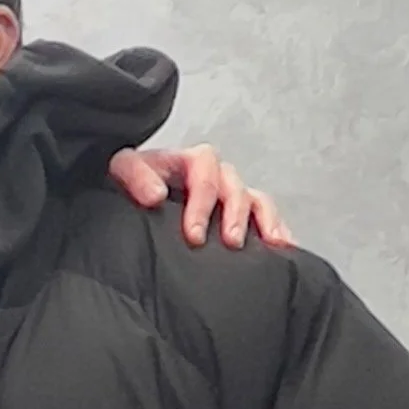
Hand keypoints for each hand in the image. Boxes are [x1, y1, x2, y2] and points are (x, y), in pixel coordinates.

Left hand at [108, 143, 293, 251]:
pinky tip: (284, 247)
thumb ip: (135, 176)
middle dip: (234, 214)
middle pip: (234, 186)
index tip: (194, 234)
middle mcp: (214, 174)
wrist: (136, 197)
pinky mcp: (240, 212)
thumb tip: (155, 195)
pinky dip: (277, 228)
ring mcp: (229, 193)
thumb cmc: (134, 184)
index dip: (203, 202)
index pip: (204, 171)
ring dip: (263, 221)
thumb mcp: (124, 170)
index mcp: (188, 162)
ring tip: (269, 243)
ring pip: (255, 199)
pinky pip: (266, 214)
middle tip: (230, 241)